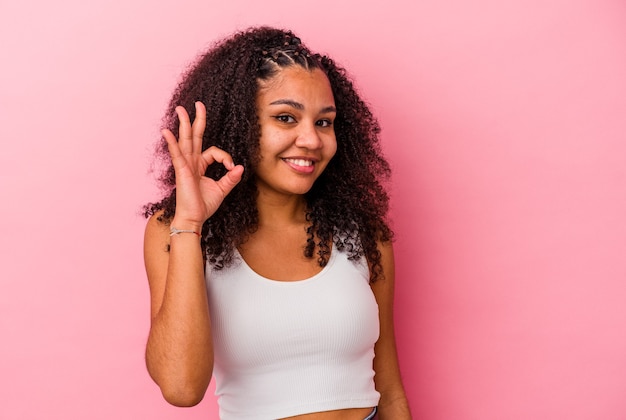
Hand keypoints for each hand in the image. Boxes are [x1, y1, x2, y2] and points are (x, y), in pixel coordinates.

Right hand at [161, 102, 243, 229]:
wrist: (194, 219)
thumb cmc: (204, 205)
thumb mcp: (222, 189)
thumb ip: (231, 178)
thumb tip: (240, 167)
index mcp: (199, 165)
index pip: (213, 151)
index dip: (225, 157)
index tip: (232, 168)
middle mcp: (191, 162)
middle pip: (194, 136)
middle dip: (196, 119)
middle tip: (198, 103)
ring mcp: (185, 165)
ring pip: (185, 140)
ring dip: (183, 124)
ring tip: (180, 109)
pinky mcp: (182, 171)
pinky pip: (177, 154)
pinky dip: (172, 143)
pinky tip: (166, 131)